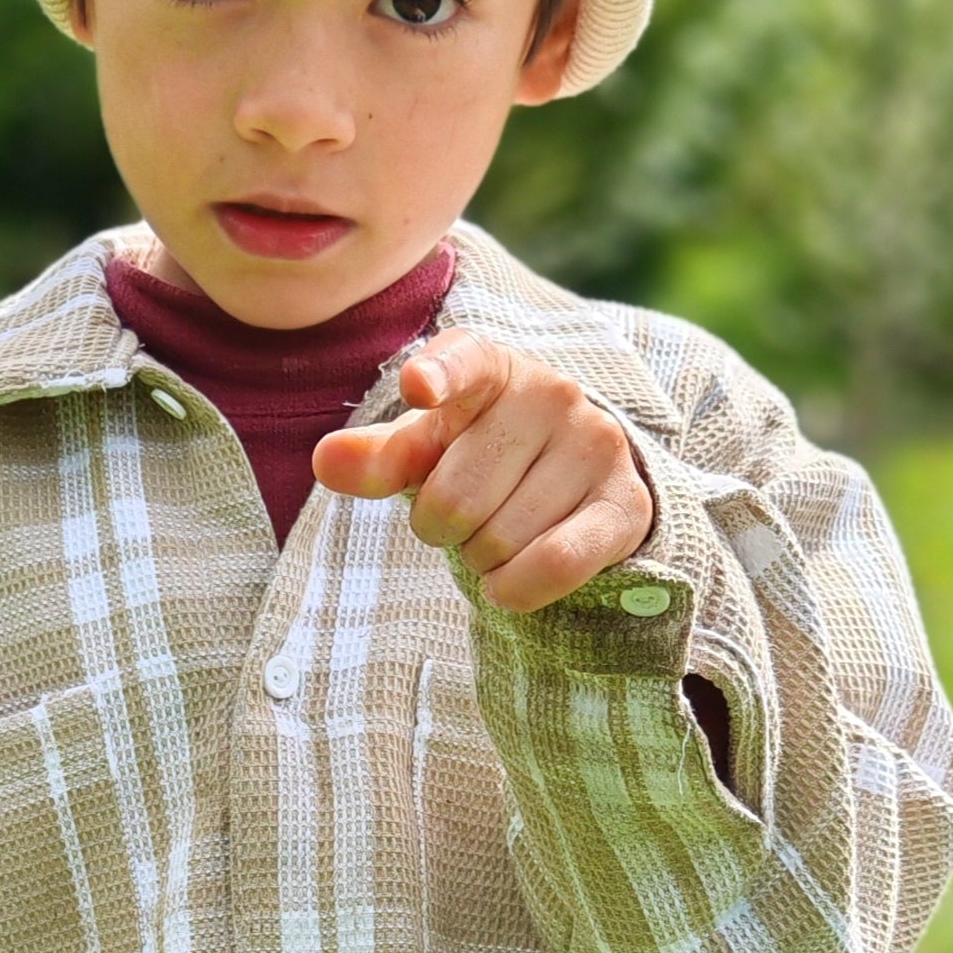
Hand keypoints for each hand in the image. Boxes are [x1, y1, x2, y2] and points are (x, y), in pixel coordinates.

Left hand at [309, 334, 654, 610]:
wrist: (580, 479)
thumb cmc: (484, 457)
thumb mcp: (427, 451)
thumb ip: (378, 457)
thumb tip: (327, 460)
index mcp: (491, 367)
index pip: (462, 362)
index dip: (437, 376)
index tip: (418, 386)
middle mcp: (551, 393)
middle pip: (453, 500)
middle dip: (443, 527)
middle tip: (465, 514)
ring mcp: (595, 445)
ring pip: (497, 541)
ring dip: (482, 560)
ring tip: (501, 531)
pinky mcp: (625, 504)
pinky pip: (553, 564)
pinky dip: (515, 590)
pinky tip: (511, 579)